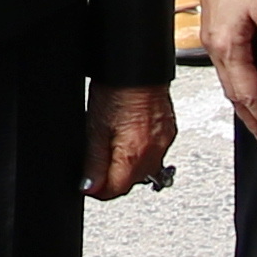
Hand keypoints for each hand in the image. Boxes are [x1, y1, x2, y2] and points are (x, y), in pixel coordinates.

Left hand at [83, 80, 177, 199]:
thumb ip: (93, 162)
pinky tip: (129, 136)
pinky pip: (153, 152)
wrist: (137, 66)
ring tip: (113, 145)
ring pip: (144, 169)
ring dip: (127, 165)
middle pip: (131, 182)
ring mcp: (164, 142)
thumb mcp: (95, 127)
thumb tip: (89, 187)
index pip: (115, 190)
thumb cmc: (115, 90)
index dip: (98, 189)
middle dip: (113, 178)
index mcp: (134, 155)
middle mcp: (154, 152)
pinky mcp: (168, 131)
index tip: (88, 182)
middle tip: (98, 160)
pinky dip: (140, 151)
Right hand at [196, 0, 256, 144]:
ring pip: (229, 84)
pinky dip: (238, 86)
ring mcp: (214, 39)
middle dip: (252, 120)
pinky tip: (246, 86)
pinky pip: (227, 69)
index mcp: (229, 47)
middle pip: (235, 95)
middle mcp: (217, 48)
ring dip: (245, 106)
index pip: (249, 94)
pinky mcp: (216, 29)